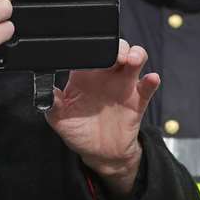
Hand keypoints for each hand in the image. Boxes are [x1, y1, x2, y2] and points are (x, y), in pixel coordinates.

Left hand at [44, 39, 160, 194]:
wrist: (99, 153)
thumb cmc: (78, 131)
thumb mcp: (59, 119)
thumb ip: (53, 104)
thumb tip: (48, 92)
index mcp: (83, 76)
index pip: (88, 53)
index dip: (91, 48)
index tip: (90, 50)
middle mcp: (105, 76)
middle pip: (115, 50)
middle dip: (117, 47)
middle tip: (114, 55)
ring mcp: (122, 86)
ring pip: (135, 60)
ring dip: (136, 55)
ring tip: (131, 60)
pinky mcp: (136, 100)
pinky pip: (147, 87)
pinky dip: (151, 80)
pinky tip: (150, 79)